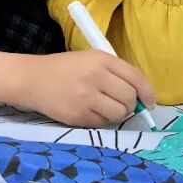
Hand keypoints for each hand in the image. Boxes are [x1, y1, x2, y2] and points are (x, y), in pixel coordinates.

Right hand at [0, 50, 154, 127]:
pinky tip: (90, 111)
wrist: (32, 79)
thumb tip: (140, 95)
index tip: (150, 101)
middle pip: (129, 98)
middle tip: (122, 104)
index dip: (148, 92)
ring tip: (105, 107)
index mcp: (101, 59)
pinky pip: (102, 123)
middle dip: (131, 104)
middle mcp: (95, 77)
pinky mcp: (78, 116)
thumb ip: (114, 72)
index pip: (135, 77)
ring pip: (119, 113)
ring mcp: (86, 98)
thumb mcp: (90, 59)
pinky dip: (101, 120)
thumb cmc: (64, 68)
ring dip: (118, 114)